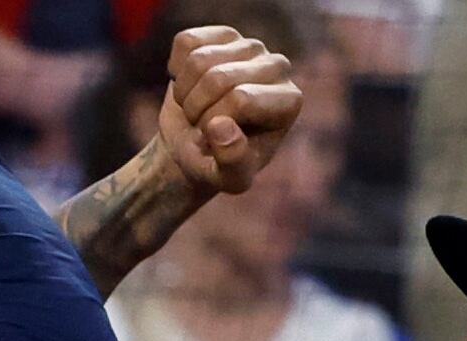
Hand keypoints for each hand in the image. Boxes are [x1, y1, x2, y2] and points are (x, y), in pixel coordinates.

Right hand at [153, 26, 301, 195]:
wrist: (195, 146)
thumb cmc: (218, 164)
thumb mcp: (228, 179)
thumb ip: (232, 163)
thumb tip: (219, 127)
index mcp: (289, 101)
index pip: (240, 99)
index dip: (213, 124)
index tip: (215, 140)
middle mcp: (278, 67)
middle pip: (218, 78)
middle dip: (196, 109)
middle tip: (199, 126)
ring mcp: (250, 46)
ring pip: (199, 60)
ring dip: (184, 93)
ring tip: (194, 108)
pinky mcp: (222, 34)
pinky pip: (185, 42)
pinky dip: (176, 70)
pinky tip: (190, 84)